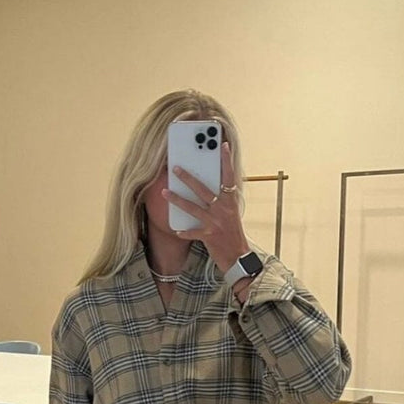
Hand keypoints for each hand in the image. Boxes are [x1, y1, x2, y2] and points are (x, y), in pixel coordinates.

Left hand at [162, 142, 248, 274]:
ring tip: (164, 191)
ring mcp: (215, 223)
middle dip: (188, 178)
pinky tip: (176, 229)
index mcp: (230, 202)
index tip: (223, 145)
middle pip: (203, 190)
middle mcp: (223, 210)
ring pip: (193, 208)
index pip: (229, 177)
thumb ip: (223, 201)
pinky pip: (193, 232)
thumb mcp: (231, 214)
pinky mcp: (209, 236)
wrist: (238, 257)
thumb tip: (210, 188)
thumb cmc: (233, 235)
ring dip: (177, 199)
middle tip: (175, 167)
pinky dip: (184, 231)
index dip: (226, 161)